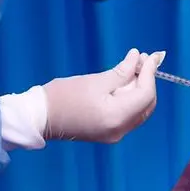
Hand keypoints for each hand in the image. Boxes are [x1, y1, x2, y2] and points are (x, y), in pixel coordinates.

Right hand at [41, 48, 163, 142]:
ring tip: (134, 67)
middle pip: (146, 104)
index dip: (150, 73)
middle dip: (147, 81)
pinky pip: (128, 115)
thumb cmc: (64, 96)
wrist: (40, 117)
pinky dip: (130, 98)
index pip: (146, 94)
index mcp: (117, 117)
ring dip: (139, 88)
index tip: (150, 56)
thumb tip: (138, 58)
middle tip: (142, 59)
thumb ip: (122, 71)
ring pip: (139, 110)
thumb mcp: (96, 81)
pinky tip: (125, 82)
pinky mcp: (108, 133)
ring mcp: (114, 134)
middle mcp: (120, 130)